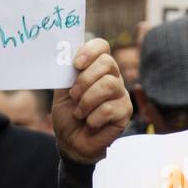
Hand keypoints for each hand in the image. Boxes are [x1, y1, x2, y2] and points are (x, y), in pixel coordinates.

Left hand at [52, 38, 132, 163]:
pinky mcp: (125, 111)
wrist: (71, 141)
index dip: (90, 51)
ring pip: (109, 84)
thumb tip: (66, 55)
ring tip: (79, 113)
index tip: (76, 64)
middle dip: (85, 80)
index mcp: (96, 68)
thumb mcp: (62, 91)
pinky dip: (93, 119)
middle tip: (74, 95)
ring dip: (87, 101)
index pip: (102, 46)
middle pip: (107, 63)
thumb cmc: (68, 114)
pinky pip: (109, 108)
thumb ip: (66, 72)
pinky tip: (90, 124)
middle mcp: (112, 77)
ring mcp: (121, 94)